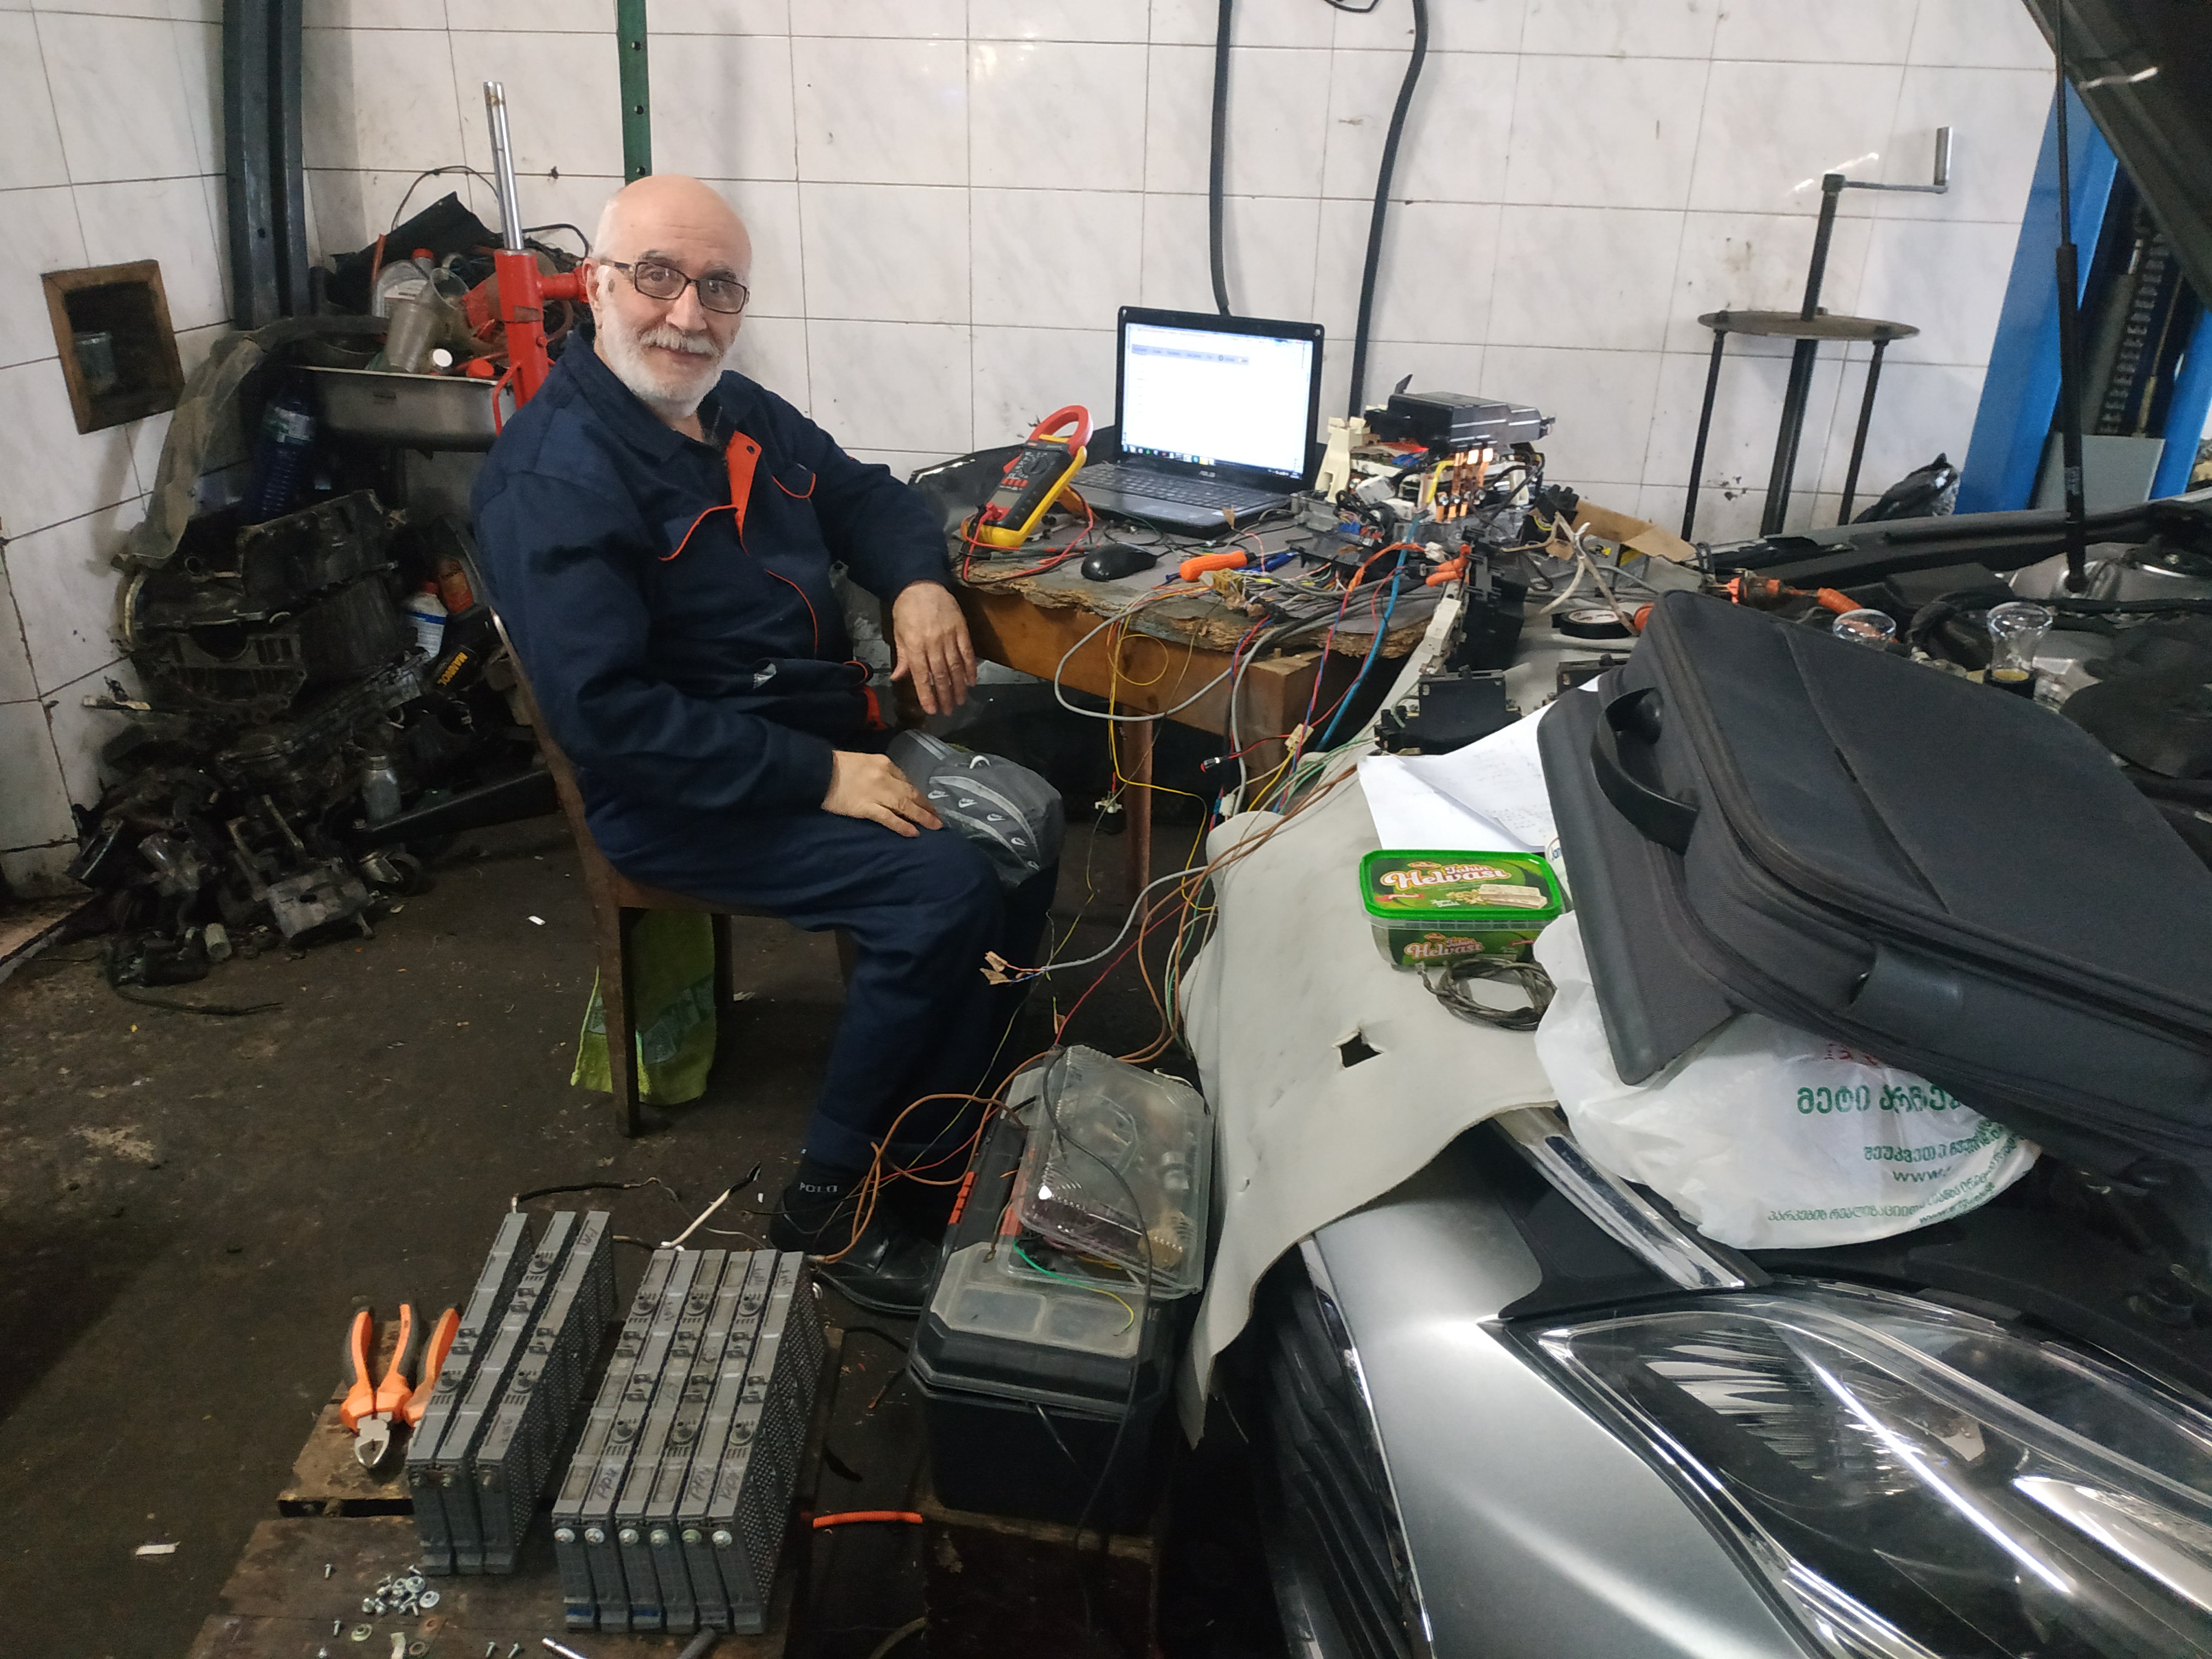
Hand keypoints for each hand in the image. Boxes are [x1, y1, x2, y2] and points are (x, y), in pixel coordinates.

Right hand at [823, 750, 941, 837]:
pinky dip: (903, 825)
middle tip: (938, 817)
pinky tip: (914, 833)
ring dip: (922, 817)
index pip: (906, 780)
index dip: (917, 794)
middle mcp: (885, 777)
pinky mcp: (866, 808)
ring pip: (905, 806)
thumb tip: (894, 786)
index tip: (926, 803)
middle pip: (911, 793)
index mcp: (885, 763)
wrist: (818, 771)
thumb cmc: (839, 766)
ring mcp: (877, 793)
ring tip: (934, 826)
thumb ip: (880, 772)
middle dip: (926, 806)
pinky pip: (889, 818)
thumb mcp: (865, 762)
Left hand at [890, 581, 977, 715]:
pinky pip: (967, 652)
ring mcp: (949, 636)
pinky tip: (972, 681)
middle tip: (949, 711)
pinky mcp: (961, 629)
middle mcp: (933, 644)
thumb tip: (898, 677)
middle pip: (941, 675)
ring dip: (959, 686)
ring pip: (956, 667)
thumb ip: (903, 657)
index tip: (932, 710)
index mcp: (915, 646)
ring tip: (961, 701)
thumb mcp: (898, 633)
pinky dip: (971, 668)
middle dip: (945, 695)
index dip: (927, 695)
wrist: (921, 584)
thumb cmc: (906, 610)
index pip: (921, 676)